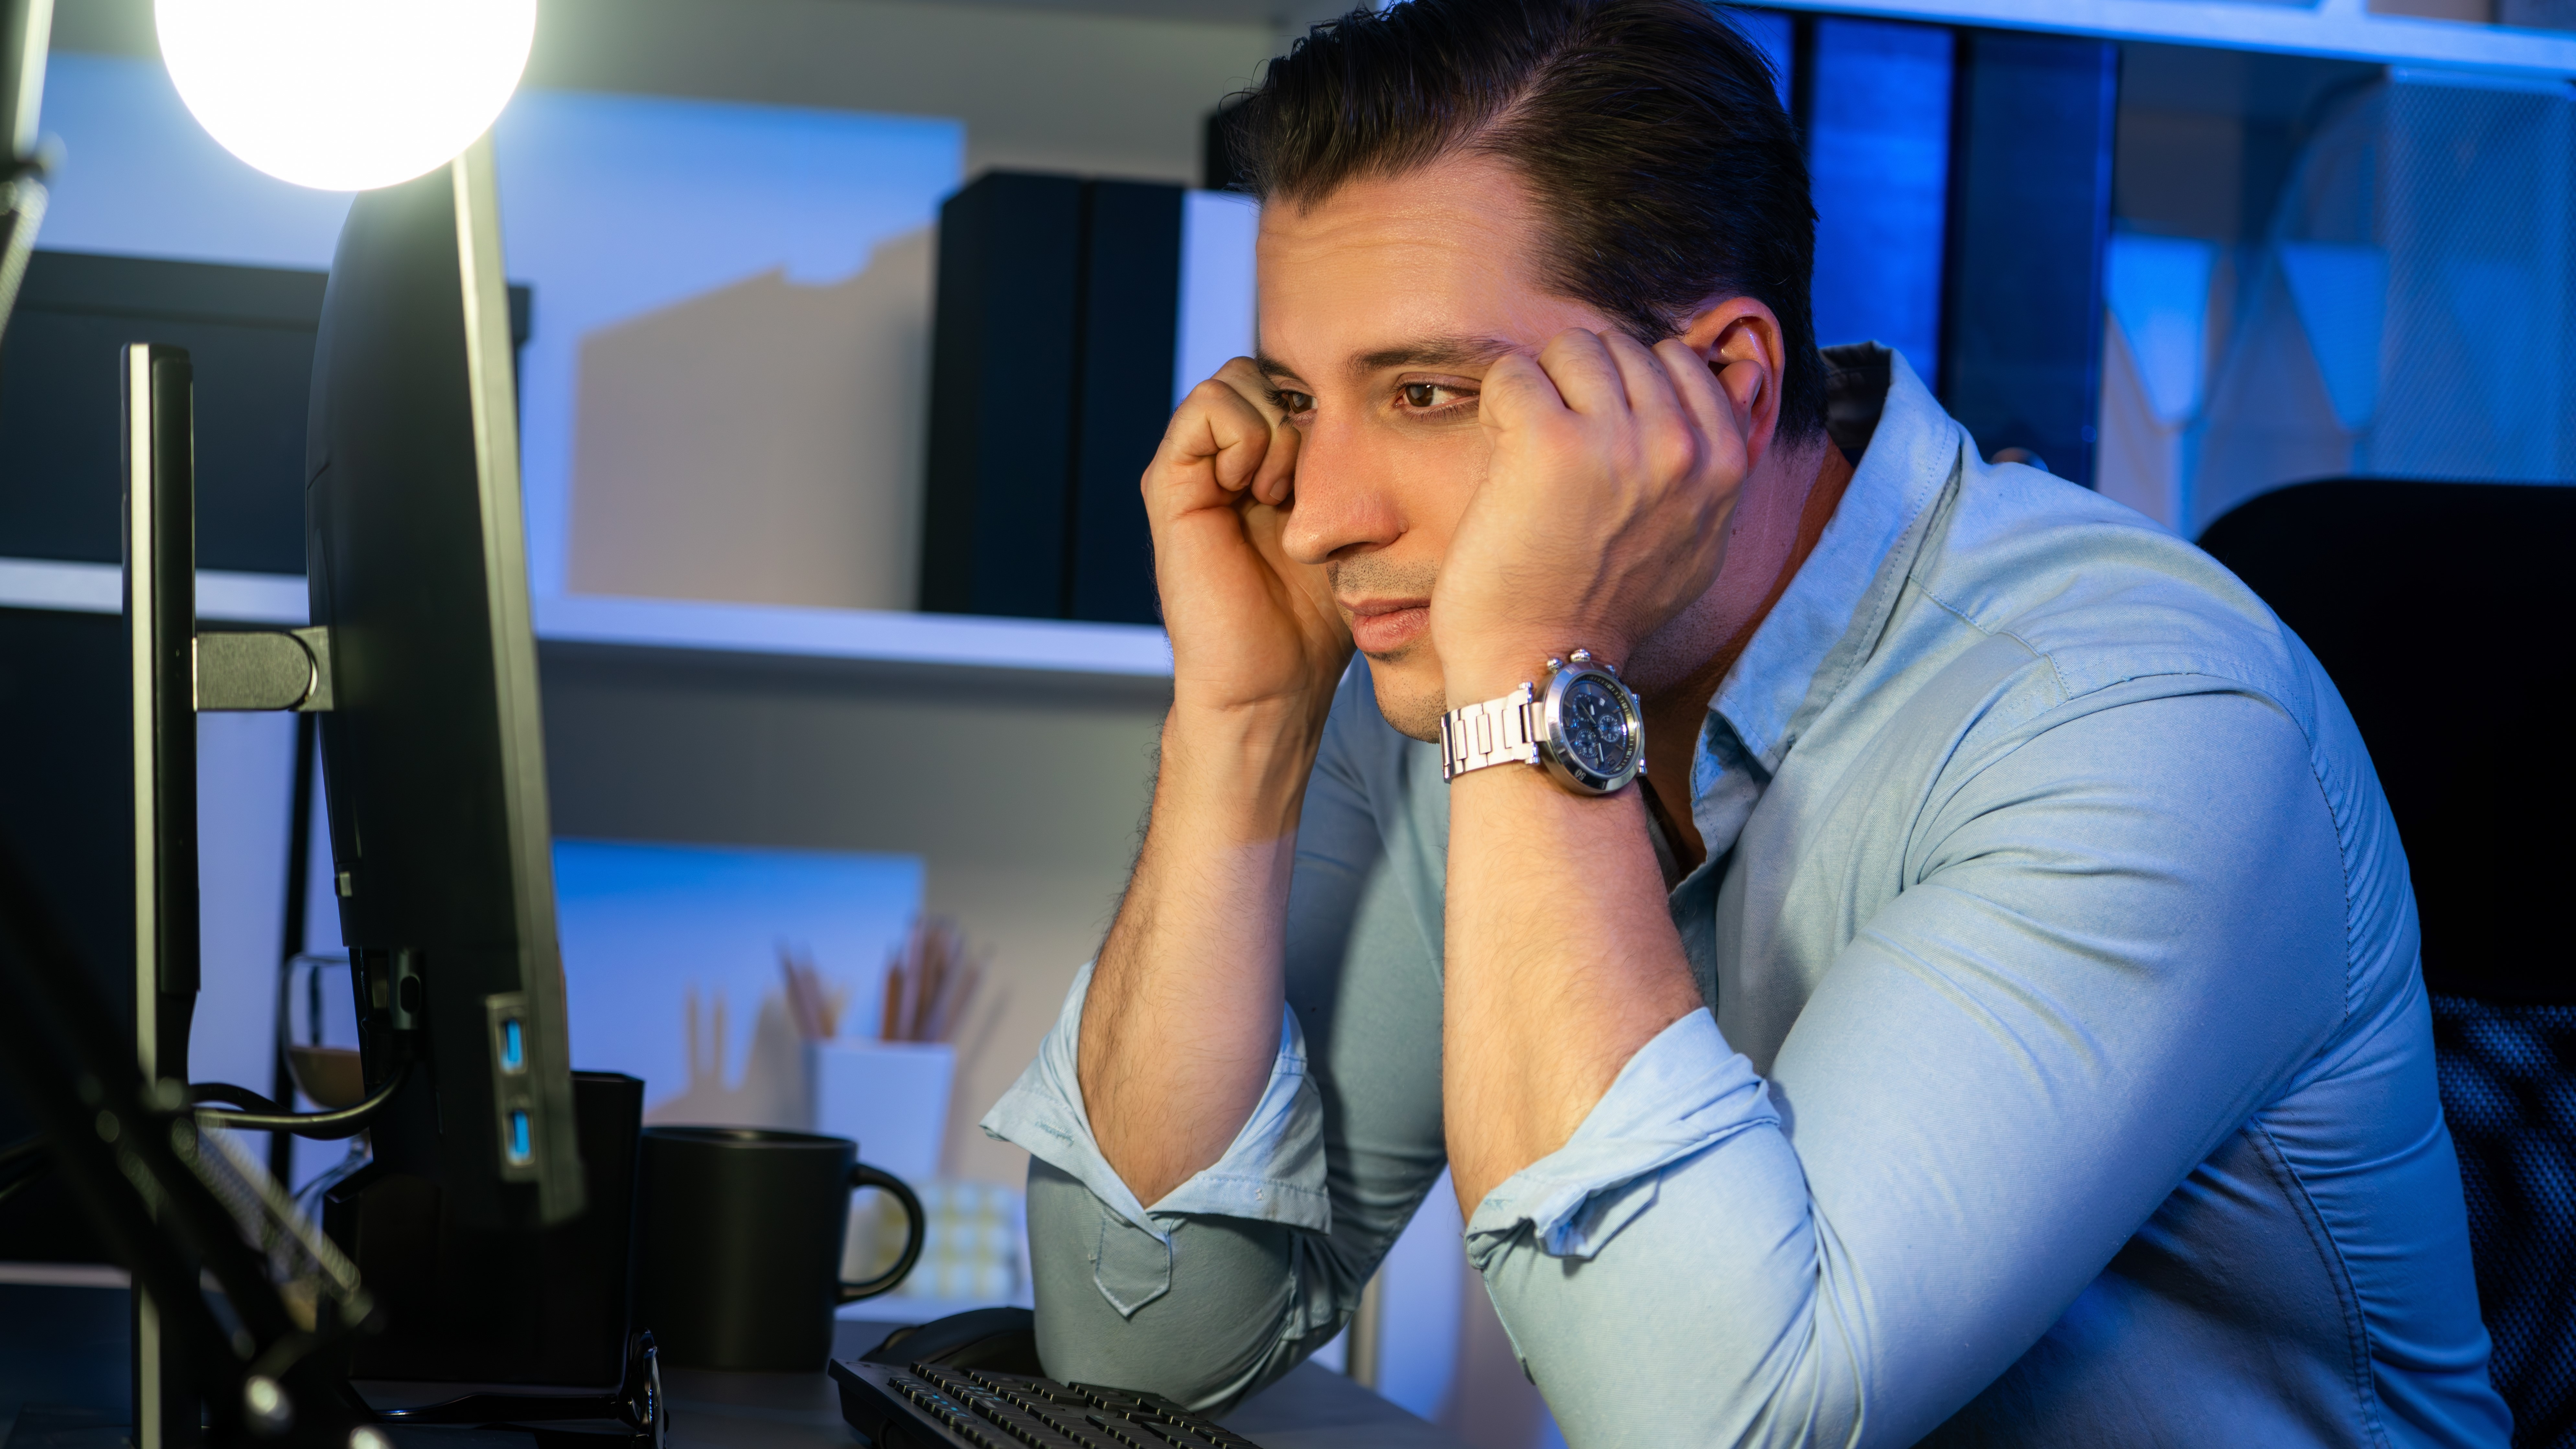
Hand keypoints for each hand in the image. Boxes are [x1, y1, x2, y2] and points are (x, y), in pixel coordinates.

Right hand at [1147, 358, 1352, 724]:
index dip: (1324, 405)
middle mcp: (1225, 460)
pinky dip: (1243, 434)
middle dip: (1299, 410)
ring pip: (1235, 378)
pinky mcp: (1171, 485)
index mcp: (1266, 465)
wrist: (1273, 683)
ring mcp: (1195, 470)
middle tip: (1306, 483)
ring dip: (1274, 426)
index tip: (1343, 467)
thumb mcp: (1354, 529)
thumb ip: (1354, 472)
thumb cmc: (1320, 620)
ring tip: (1281, 493)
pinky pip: (1206, 407)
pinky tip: (1258, 491)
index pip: (1291, 381)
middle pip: (1263, 369)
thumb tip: (1390, 409)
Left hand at [1431, 330, 1748, 700]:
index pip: (1679, 360)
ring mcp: (1619, 441)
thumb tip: (1744, 376)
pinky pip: (1514, 372)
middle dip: (1581, 386)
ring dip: (1540, 390)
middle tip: (1559, 453)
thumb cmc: (1608, 604)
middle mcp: (1681, 446)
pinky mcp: (1550, 442)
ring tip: (1530, 454)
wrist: (1545, 664)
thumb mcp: (1698, 539)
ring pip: (1572, 348)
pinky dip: (1498, 405)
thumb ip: (1718, 463)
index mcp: (1723, 463)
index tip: (1604, 442)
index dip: (1628, 391)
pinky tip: (1502, 458)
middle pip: (1621, 348)